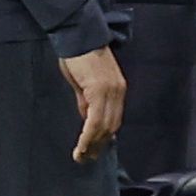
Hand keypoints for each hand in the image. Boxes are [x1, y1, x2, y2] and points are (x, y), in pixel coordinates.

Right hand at [58, 47, 124, 163]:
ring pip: (104, 126)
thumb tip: (86, 118)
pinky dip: (88, 136)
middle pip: (112, 126)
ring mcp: (110, 91)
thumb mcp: (84, 83)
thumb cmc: (78, 57)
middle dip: (100, 145)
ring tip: (82, 157)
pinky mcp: (99, 91)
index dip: (105, 137)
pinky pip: (95, 120)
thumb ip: (87, 101)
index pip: (114, 119)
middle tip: (87, 159)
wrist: (78, 37)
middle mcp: (118, 92)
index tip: (95, 150)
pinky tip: (81, 146)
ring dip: (93, 144)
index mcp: (117, 89)